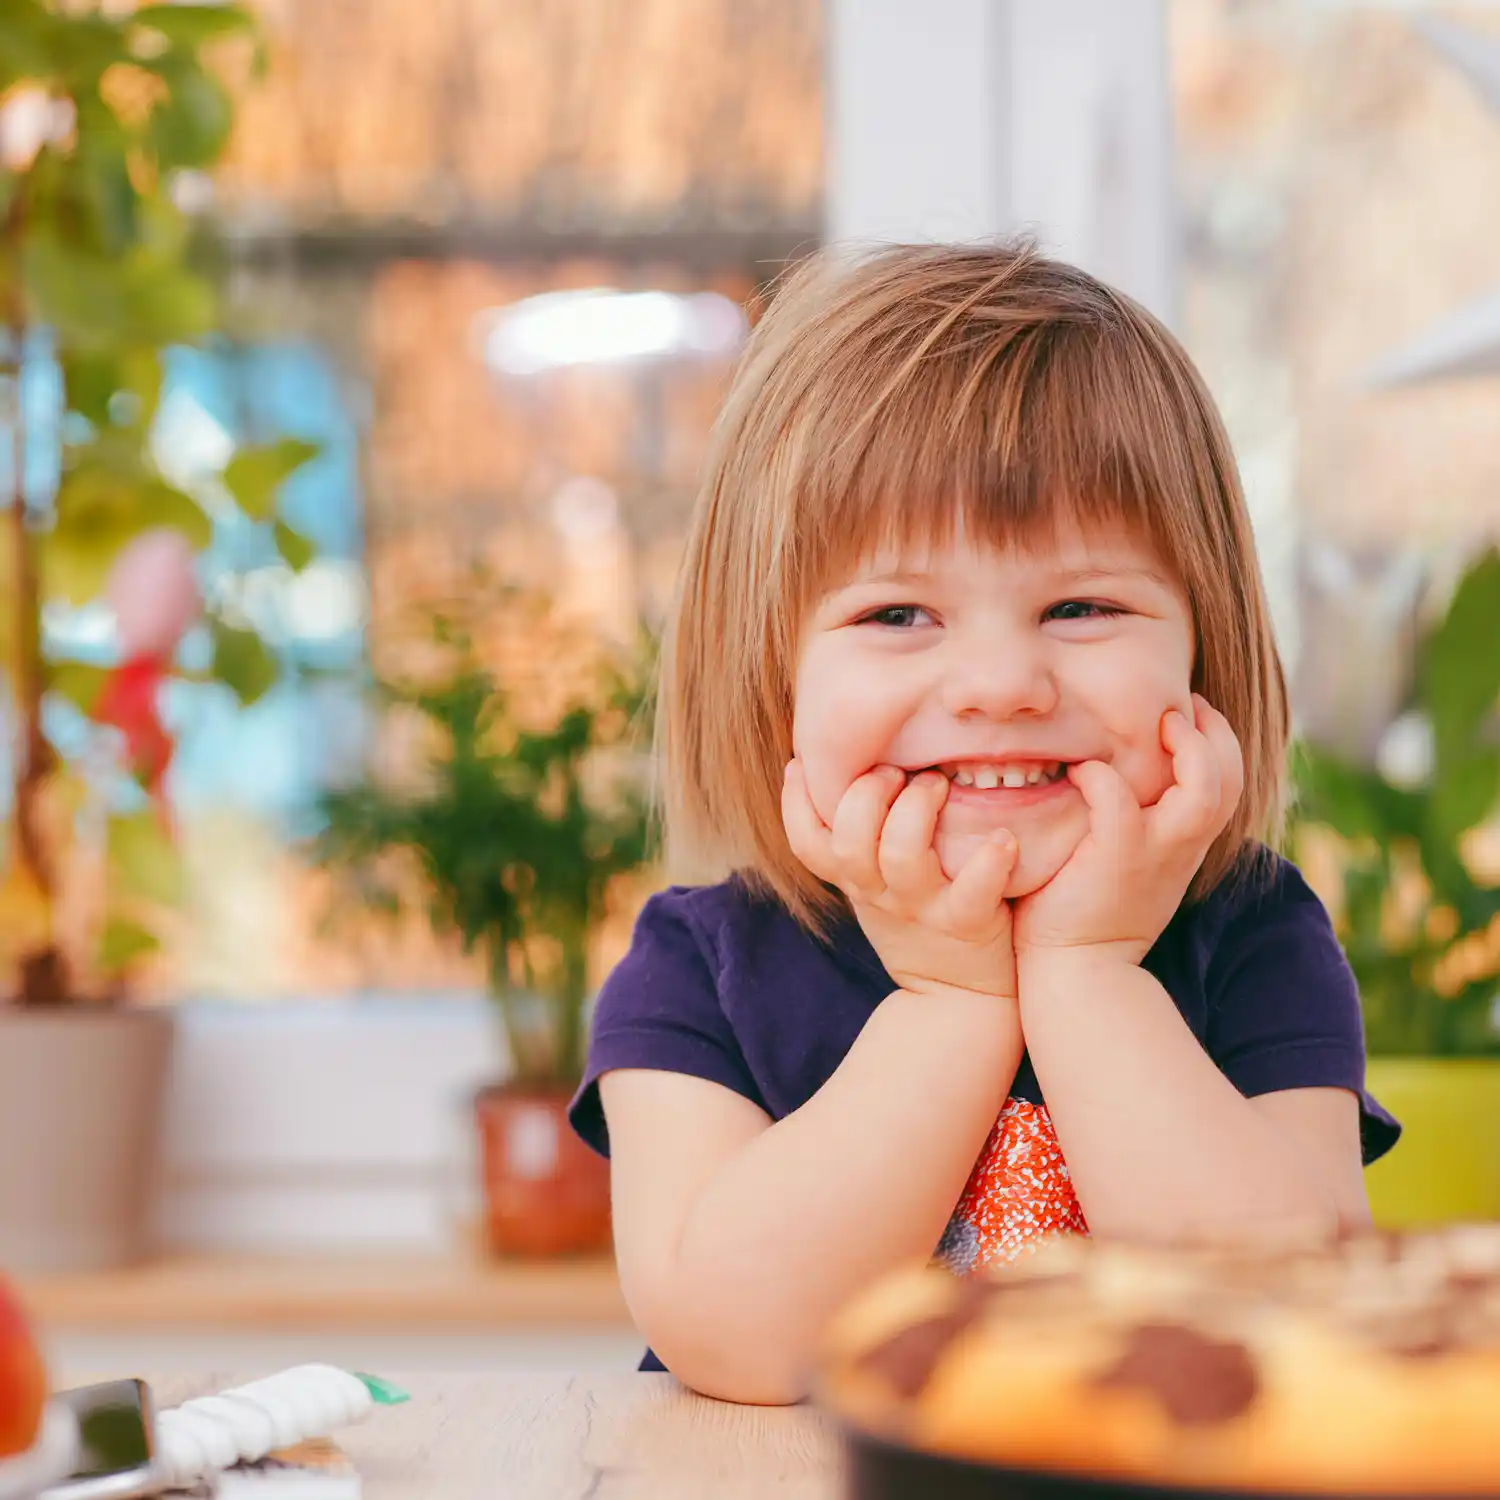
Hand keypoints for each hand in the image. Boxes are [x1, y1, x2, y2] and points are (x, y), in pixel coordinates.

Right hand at [781, 759, 1019, 999]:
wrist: (958, 998)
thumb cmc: (917, 922)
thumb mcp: (872, 887)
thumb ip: (858, 840)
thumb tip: (846, 770)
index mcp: (854, 881)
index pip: (805, 843)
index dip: (794, 803)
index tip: (802, 762)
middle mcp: (879, 894)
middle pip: (849, 843)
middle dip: (867, 794)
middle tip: (894, 772)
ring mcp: (921, 909)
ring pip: (902, 857)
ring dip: (917, 810)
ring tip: (938, 784)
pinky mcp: (966, 923)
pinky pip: (973, 891)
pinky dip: (989, 861)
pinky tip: (1003, 839)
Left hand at [1013, 695, 1244, 966]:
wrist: (1076, 974)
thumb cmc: (1086, 914)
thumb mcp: (1126, 865)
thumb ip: (1134, 824)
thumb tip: (1113, 775)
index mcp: (1185, 845)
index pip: (1227, 783)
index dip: (1217, 742)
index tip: (1188, 714)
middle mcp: (1181, 847)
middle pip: (1231, 779)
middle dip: (1215, 733)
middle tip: (1182, 705)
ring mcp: (1154, 853)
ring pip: (1204, 790)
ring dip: (1187, 748)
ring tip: (1158, 723)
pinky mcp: (1116, 858)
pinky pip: (1118, 800)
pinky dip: (1102, 777)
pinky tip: (1081, 771)